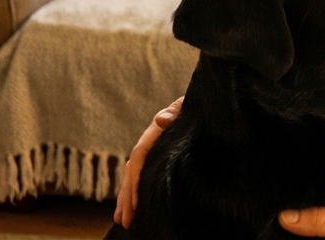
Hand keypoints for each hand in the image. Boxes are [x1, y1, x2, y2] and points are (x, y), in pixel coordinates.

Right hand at [113, 96, 182, 227]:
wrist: (202, 102)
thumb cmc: (195, 105)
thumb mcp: (186, 106)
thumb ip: (175, 111)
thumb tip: (160, 120)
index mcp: (155, 133)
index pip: (140, 158)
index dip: (135, 181)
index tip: (135, 203)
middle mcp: (150, 143)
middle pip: (133, 172)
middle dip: (127, 198)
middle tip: (123, 222)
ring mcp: (154, 152)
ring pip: (135, 177)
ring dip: (127, 200)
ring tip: (122, 222)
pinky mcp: (161, 158)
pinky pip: (144, 177)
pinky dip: (137, 193)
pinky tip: (136, 209)